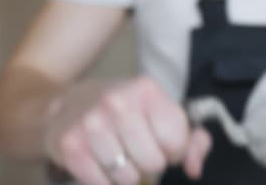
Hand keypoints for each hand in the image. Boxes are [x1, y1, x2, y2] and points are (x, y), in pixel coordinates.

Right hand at [43, 76, 211, 184]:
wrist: (73, 103)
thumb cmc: (130, 112)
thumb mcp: (164, 114)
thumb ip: (194, 141)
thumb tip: (195, 169)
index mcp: (147, 89)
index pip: (176, 141)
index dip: (174, 150)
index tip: (162, 142)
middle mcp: (117, 101)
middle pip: (153, 162)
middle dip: (151, 162)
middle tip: (139, 149)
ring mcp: (91, 123)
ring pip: (128, 178)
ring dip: (128, 174)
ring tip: (121, 155)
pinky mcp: (70, 145)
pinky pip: (101, 184)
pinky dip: (106, 182)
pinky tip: (103, 163)